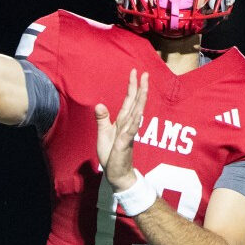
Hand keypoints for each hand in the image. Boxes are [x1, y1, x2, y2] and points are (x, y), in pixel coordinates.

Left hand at [94, 69, 148, 191]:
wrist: (116, 172)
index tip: (135, 72)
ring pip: (137, 112)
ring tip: (145, 85)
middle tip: (145, 73)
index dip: (132, 86)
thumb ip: (102, 119)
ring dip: (141, 99)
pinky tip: (139, 111)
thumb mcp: (103, 133)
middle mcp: (128, 124)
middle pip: (135, 102)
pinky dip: (135, 119)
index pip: (129, 100)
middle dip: (140, 87)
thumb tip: (99, 104)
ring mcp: (129, 132)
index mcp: (122, 121)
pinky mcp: (126, 142)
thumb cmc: (111, 154)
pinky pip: (132, 129)